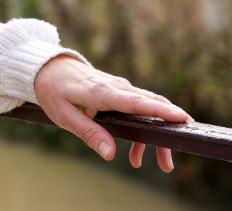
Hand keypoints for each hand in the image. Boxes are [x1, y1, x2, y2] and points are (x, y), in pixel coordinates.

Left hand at [33, 55, 191, 171]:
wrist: (47, 67)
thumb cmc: (53, 90)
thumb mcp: (63, 115)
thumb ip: (88, 133)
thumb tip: (110, 154)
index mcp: (102, 92)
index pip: (137, 102)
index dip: (161, 111)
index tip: (183, 119)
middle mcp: (116, 87)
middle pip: (151, 107)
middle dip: (165, 133)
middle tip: (168, 162)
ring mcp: (119, 87)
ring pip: (148, 109)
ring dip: (156, 135)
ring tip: (160, 164)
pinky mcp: (119, 90)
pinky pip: (139, 108)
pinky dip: (144, 128)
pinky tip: (137, 152)